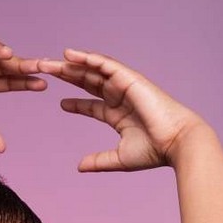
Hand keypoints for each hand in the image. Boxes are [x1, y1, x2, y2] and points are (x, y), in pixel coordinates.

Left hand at [38, 48, 208, 170]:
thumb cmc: (154, 151)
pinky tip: (71, 55)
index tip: (60, 103)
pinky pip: (106, 65)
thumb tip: (79, 167)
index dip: (76, 104)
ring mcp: (124, 86)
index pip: (92, 106)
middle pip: (88, 83)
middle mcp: (120, 97)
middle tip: (47, 73)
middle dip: (67, 77)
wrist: (175, 143)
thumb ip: (99, 161)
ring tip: (51, 61)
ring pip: (93, 71)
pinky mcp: (130, 79)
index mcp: (118, 114)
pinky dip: (89, 58)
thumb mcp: (119, 159)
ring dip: (72, 65)